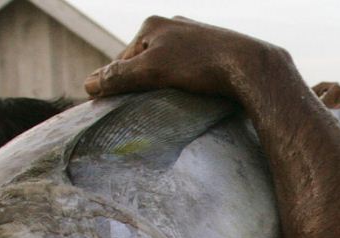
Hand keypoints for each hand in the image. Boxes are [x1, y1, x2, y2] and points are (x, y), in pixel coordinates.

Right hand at [84, 16, 288, 99]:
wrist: (250, 66)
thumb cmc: (200, 65)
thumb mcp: (152, 71)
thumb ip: (119, 76)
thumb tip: (89, 84)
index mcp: (152, 25)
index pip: (121, 61)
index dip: (118, 86)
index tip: (117, 110)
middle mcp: (172, 26)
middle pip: (143, 63)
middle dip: (142, 85)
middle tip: (145, 109)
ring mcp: (192, 37)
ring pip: (165, 67)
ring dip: (163, 86)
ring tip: (169, 103)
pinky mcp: (211, 50)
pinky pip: (186, 70)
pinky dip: (182, 83)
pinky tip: (190, 96)